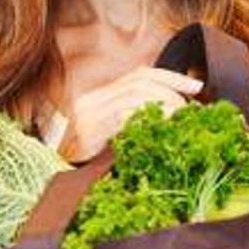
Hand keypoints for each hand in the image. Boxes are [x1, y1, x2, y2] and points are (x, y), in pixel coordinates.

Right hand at [60, 67, 202, 161]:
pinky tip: (165, 126)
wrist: (51, 173)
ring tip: (181, 118)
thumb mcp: (109, 137)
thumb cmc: (85, 160)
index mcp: (100, 98)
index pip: (140, 75)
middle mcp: (93, 100)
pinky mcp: (90, 130)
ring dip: (165, 103)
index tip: (197, 86)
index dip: (171, 77)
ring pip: (135, 94)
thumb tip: (175, 117)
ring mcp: (89, 114)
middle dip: (173, 90)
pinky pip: (125, 115)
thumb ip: (133, 121)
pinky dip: (149, 117)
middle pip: (141, 80)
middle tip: (191, 108)